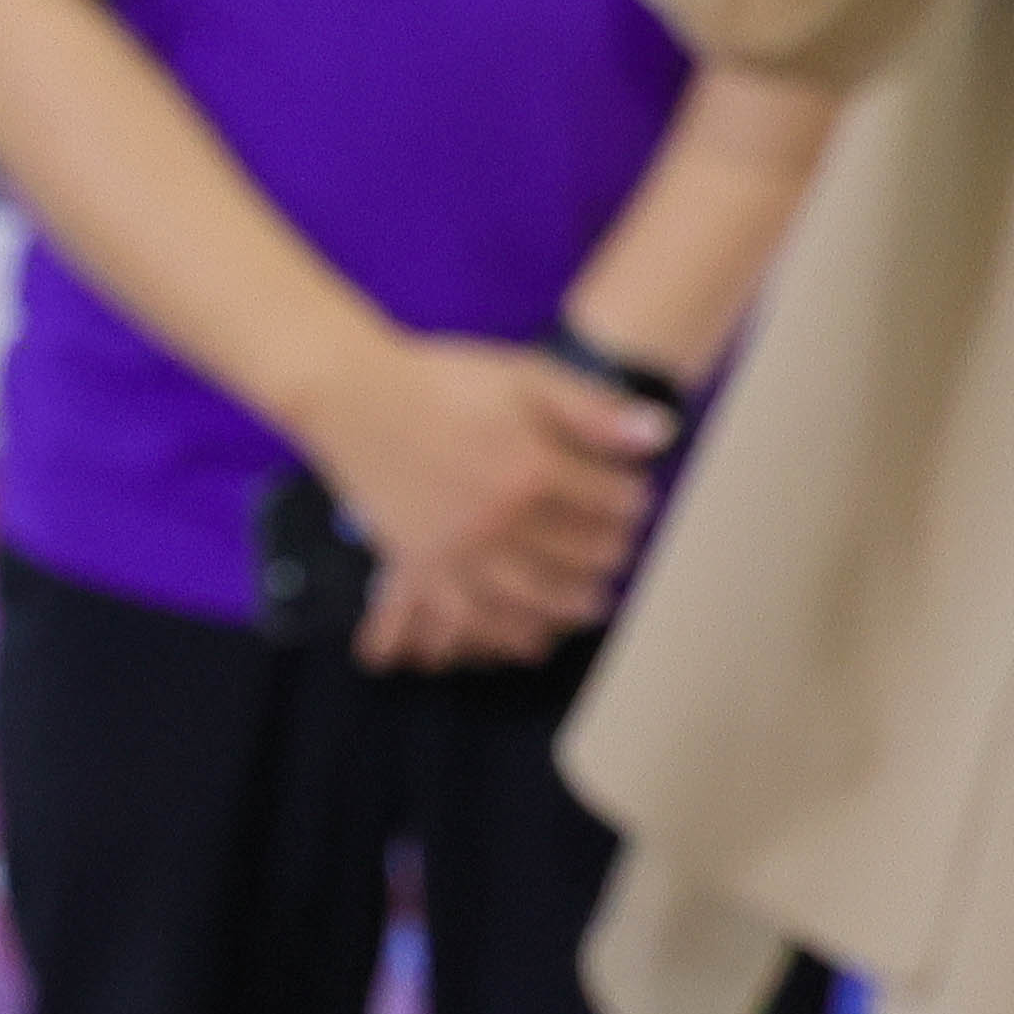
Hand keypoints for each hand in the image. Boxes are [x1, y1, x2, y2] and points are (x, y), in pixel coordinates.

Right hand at [302, 331, 668, 668]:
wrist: (353, 394)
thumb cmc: (440, 377)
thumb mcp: (524, 374)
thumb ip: (593, 409)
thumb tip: (660, 436)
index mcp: (533, 468)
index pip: (610, 502)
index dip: (633, 500)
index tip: (635, 498)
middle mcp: (500, 518)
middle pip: (580, 553)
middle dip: (609, 551)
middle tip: (618, 547)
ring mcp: (459, 548)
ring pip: (534, 594)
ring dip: (571, 602)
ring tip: (592, 604)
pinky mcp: (421, 564)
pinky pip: (472, 614)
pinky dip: (506, 631)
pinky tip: (529, 638)